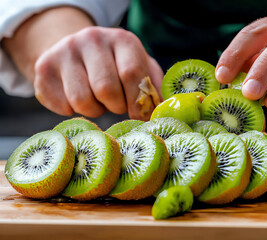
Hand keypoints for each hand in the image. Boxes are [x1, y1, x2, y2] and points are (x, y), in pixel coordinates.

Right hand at [34, 26, 162, 119]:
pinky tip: (78, 98)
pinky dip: (73, 111)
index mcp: (122, 39)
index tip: (139, 116)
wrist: (76, 51)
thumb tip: (166, 111)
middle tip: (116, 104)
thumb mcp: (140, 67)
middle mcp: (92, 39)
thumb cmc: (116, 65)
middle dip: (115, 106)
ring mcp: (64, 51)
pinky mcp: (43, 68)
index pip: (131, 73)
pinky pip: (62, 106)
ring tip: (98, 100)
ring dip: (95, 110)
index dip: (137, 102)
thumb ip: (154, 86)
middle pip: (106, 89)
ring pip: (82, 101)